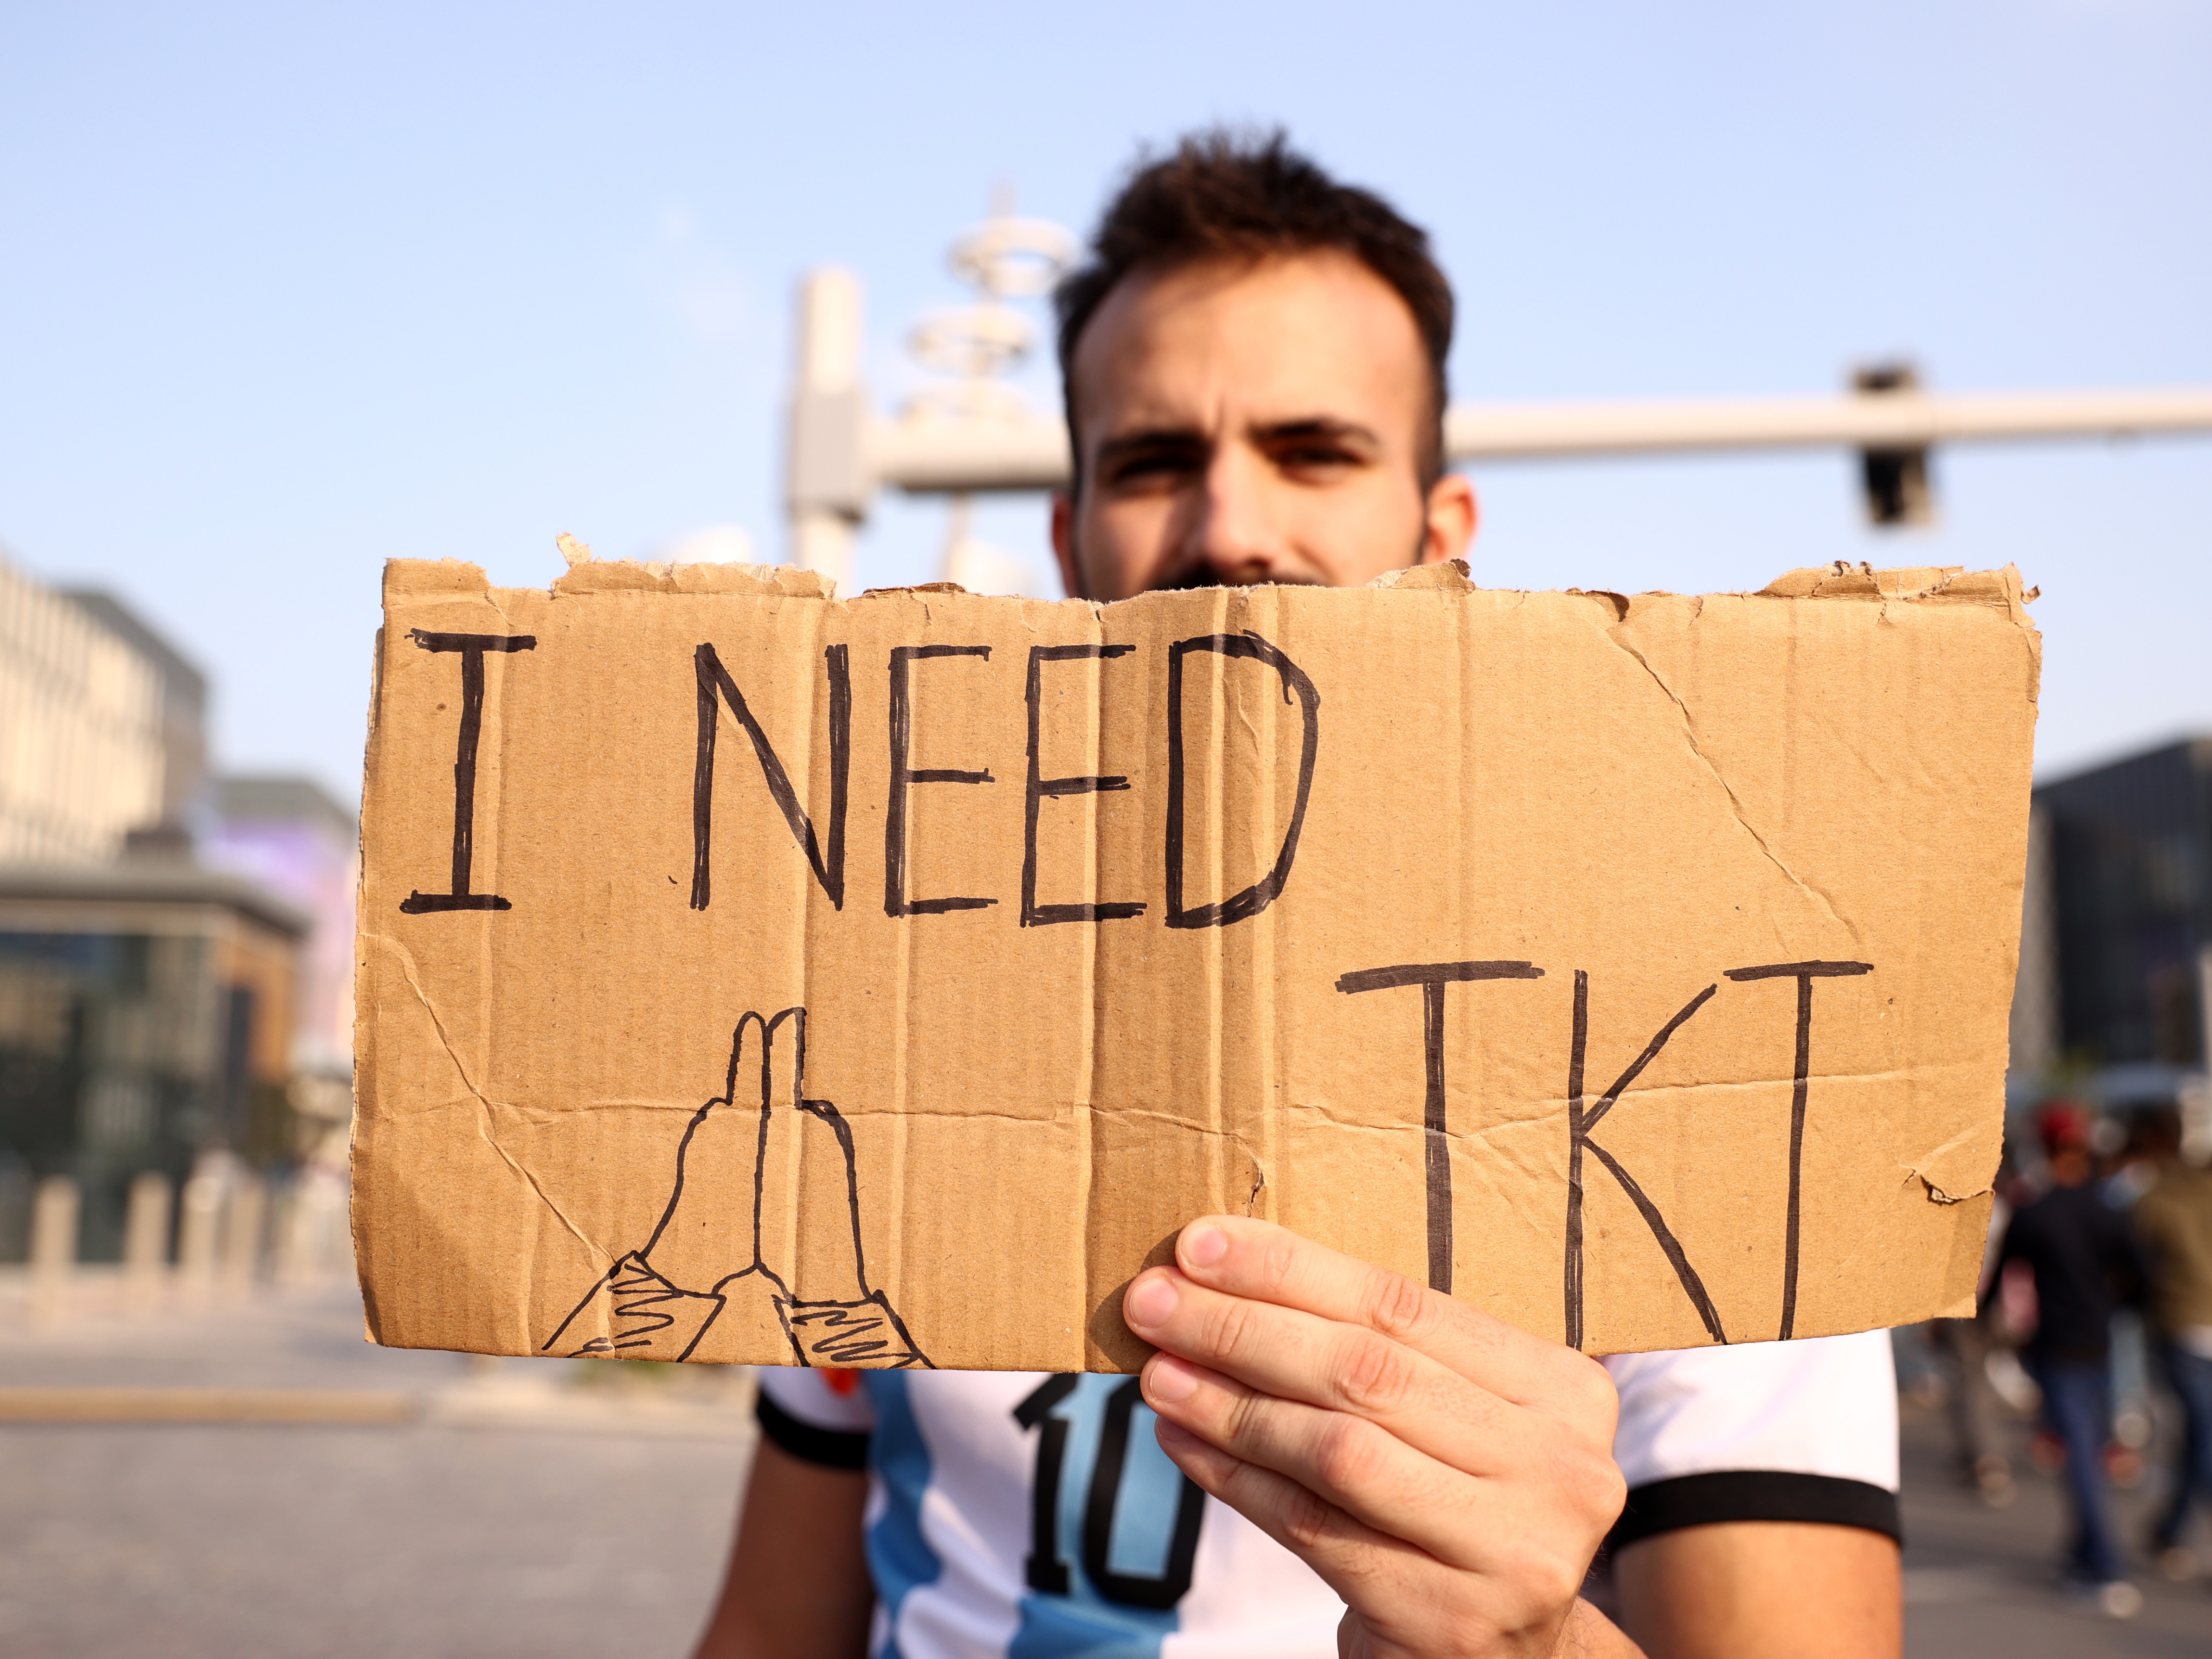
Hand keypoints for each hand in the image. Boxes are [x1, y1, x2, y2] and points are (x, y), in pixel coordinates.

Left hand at [1121, 1216, 1633, 1658]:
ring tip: (1157, 1372)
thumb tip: (1219, 1271)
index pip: (1403, 1305)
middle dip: (1242, 1327)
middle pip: (1365, 1372)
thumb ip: (1377, 1354)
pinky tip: (1181, 1441)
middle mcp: (1558, 1468)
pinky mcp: (1447, 1619)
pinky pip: (1312, 1527)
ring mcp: (1513, 1552)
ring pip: (1335, 1450)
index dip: (1291, 1269)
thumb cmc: (1457, 1507)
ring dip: (1228, 1403)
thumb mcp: (1452, 1419)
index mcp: (1563, 1391)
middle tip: (1152, 1301)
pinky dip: (1235, 1477)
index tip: (1200, 1243)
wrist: (1505, 1657)